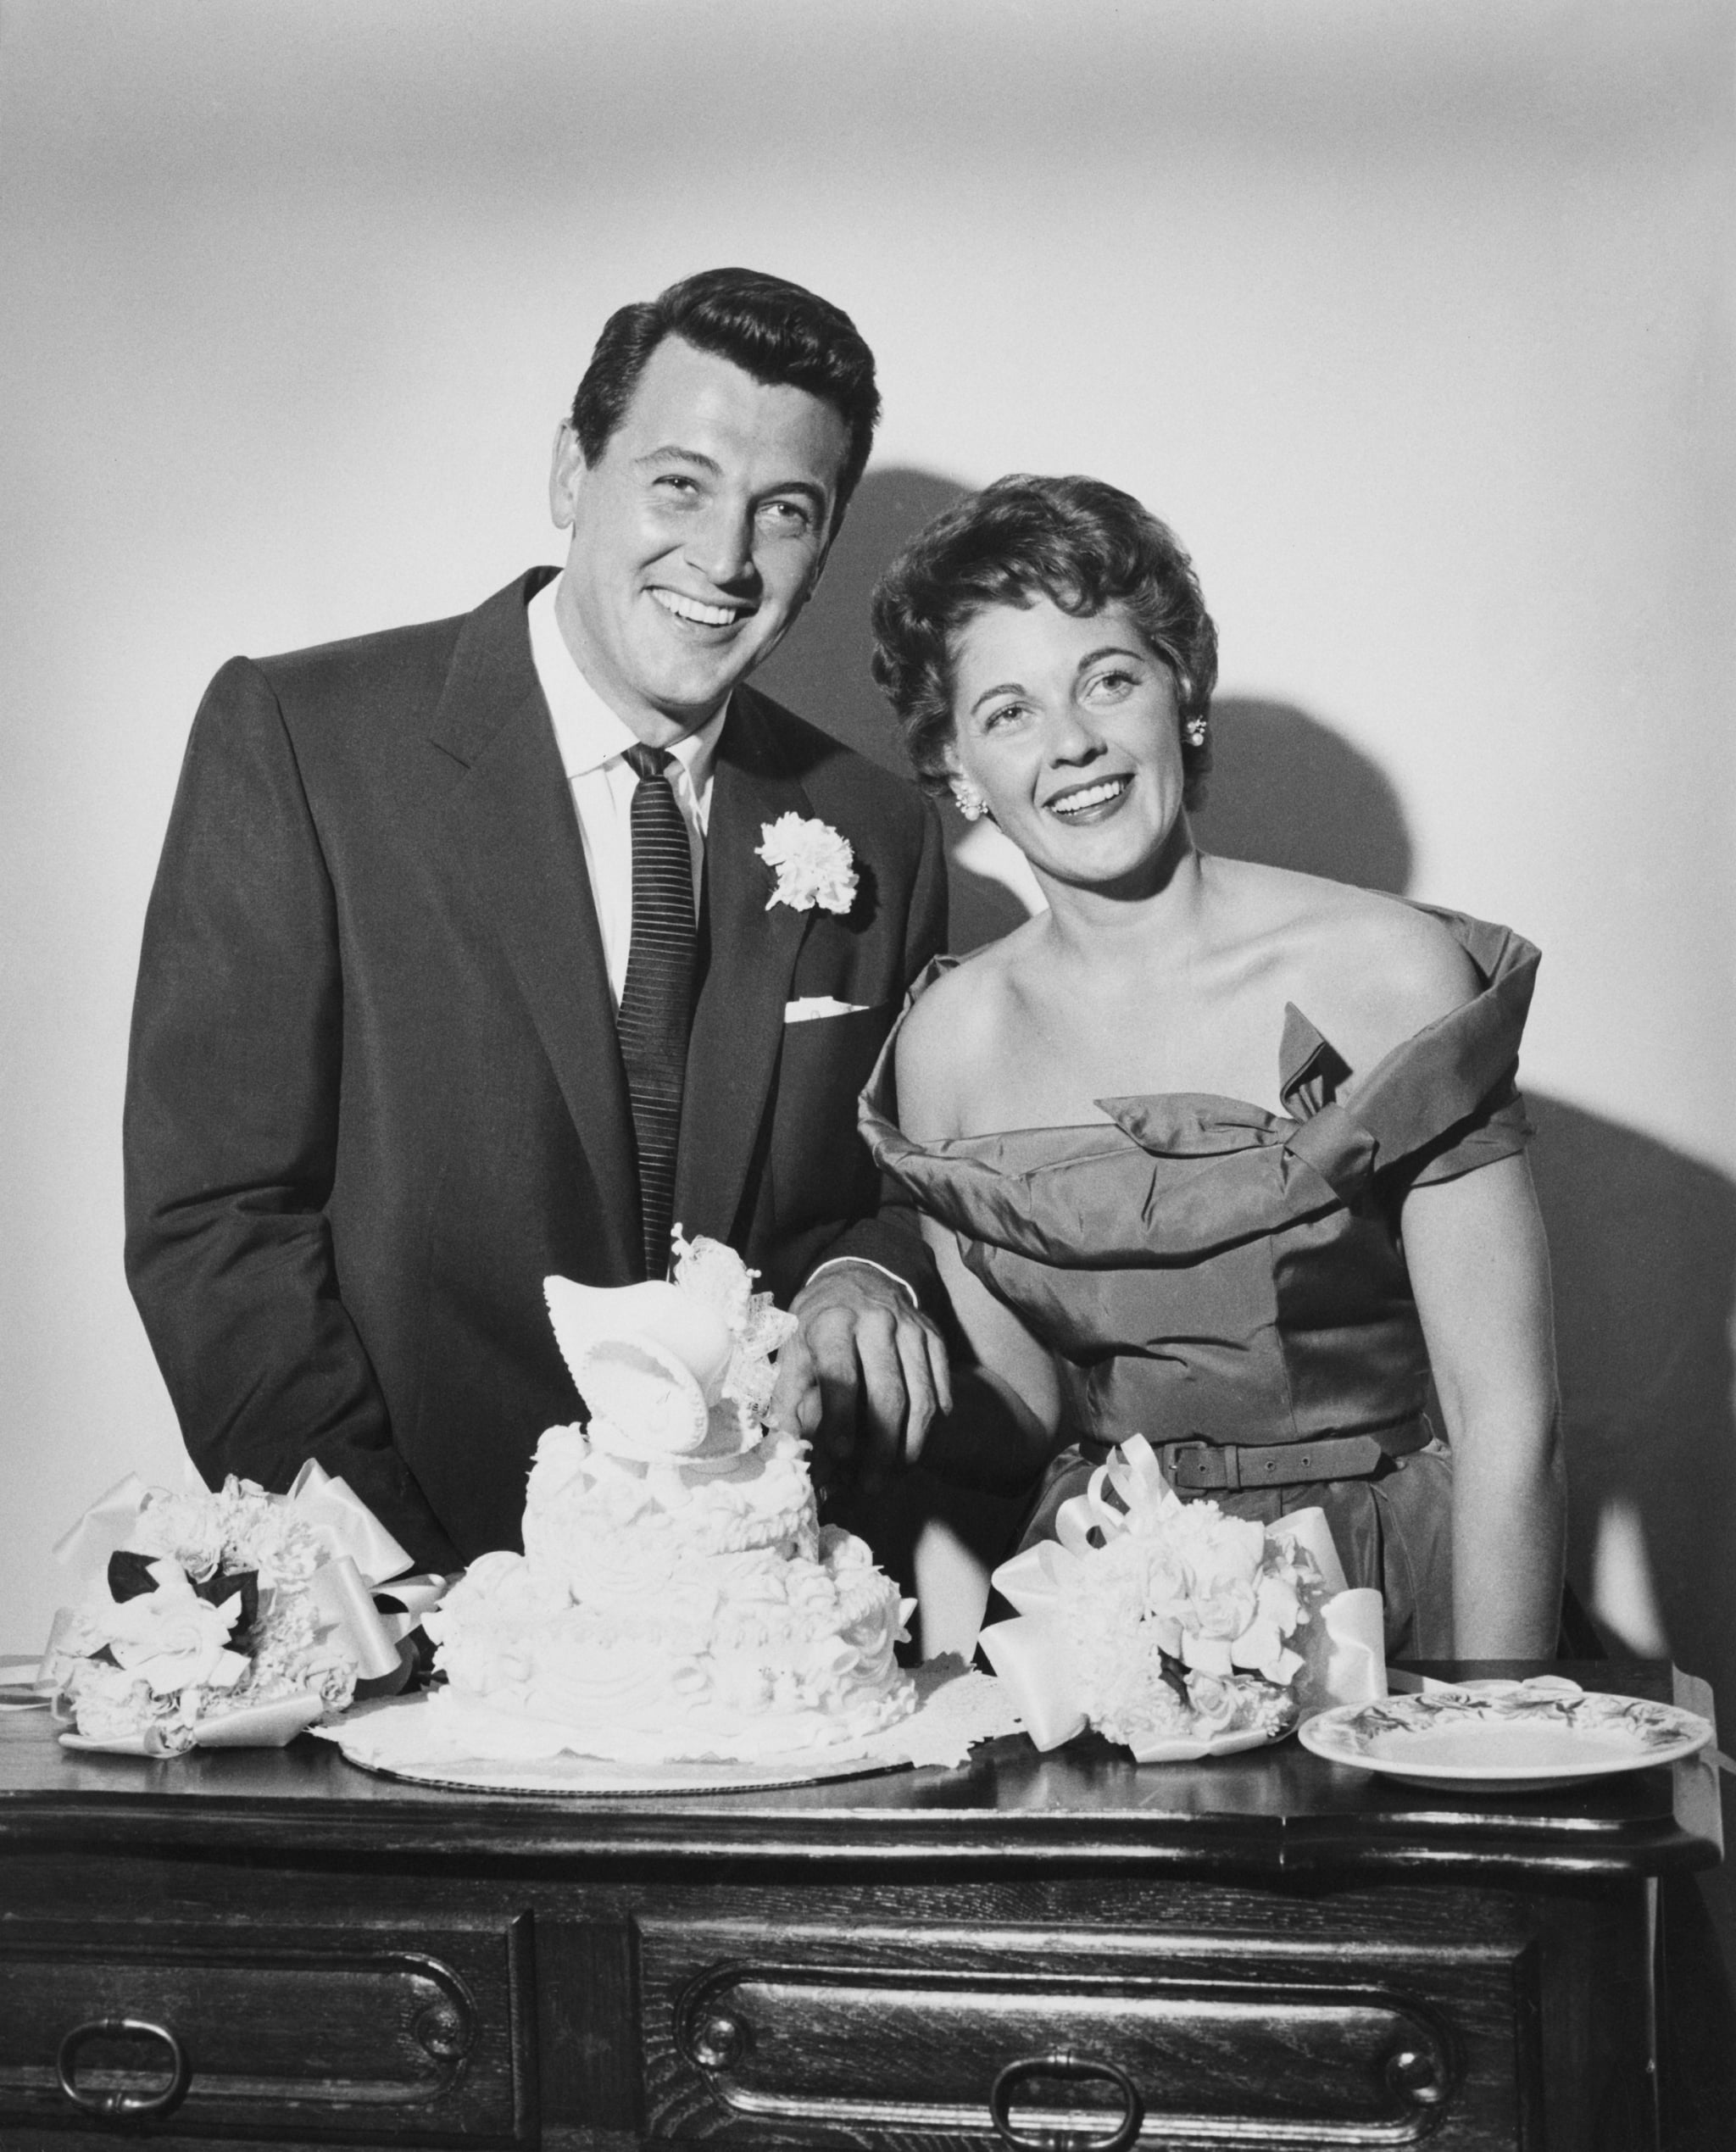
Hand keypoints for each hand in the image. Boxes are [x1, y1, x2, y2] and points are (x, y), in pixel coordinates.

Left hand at [767, 1262, 952, 1493]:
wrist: (856, 1276)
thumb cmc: (817, 1325)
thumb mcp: (792, 1351)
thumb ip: (790, 1399)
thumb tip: (792, 1450)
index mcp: (833, 1323)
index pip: (840, 1375)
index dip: (840, 1417)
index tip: (839, 1455)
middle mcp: (876, 1321)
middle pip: (887, 1392)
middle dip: (880, 1445)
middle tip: (870, 1483)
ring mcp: (911, 1328)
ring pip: (921, 1394)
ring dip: (911, 1442)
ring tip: (896, 1473)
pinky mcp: (934, 1336)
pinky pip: (940, 1384)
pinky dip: (933, 1420)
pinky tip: (917, 1445)